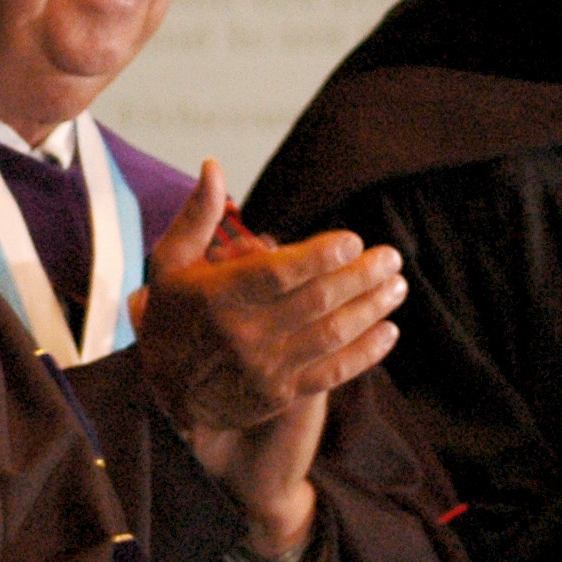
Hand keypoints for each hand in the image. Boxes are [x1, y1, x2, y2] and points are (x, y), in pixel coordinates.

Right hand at [134, 161, 405, 549]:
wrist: (164, 393)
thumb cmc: (173, 316)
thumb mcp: (170, 263)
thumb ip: (197, 216)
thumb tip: (213, 166)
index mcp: (217, 295)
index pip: (277, 273)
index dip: (320, 256)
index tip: (353, 241)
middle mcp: (243, 333)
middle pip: (315, 302)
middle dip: (360, 277)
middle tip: (390, 257)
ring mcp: (264, 368)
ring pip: (331, 335)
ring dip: (371, 309)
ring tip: (397, 286)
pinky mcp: (280, 395)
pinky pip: (332, 373)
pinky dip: (365, 353)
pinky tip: (388, 331)